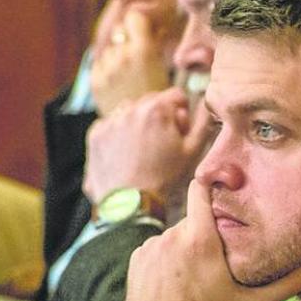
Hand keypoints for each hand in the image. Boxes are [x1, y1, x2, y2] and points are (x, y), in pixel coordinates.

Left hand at [82, 87, 213, 215]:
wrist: (130, 205)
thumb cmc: (164, 180)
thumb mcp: (192, 152)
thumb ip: (202, 122)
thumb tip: (204, 103)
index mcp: (157, 109)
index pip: (176, 96)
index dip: (182, 114)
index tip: (179, 132)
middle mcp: (130, 109)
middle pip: (152, 102)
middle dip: (159, 117)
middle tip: (162, 144)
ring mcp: (110, 121)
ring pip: (130, 112)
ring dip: (138, 123)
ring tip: (143, 150)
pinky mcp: (96, 134)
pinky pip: (111, 125)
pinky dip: (119, 134)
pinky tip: (127, 154)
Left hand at [91, 1, 169, 115]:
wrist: (141, 145)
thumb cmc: (162, 106)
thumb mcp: (171, 76)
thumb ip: (161, 45)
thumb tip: (160, 30)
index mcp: (143, 53)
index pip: (134, 17)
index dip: (140, 24)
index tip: (146, 34)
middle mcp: (120, 58)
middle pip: (119, 31)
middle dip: (129, 40)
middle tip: (140, 58)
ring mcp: (104, 71)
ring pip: (109, 49)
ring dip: (118, 56)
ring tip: (131, 77)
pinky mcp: (94, 83)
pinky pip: (99, 66)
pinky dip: (108, 72)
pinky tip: (121, 86)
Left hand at [126, 179, 300, 300]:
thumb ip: (290, 281)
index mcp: (199, 240)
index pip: (200, 189)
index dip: (212, 186)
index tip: (223, 190)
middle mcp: (170, 238)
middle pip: (192, 222)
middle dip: (205, 235)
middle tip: (217, 261)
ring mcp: (149, 250)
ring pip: (173, 238)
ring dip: (183, 251)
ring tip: (195, 280)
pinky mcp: (135, 263)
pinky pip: (154, 252)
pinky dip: (164, 263)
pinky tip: (174, 286)